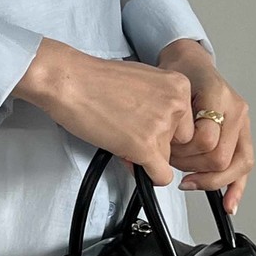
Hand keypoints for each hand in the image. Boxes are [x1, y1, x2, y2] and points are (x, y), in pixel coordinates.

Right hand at [13, 38, 197, 187]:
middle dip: (157, 142)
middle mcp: (177, 104)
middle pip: (179, 142)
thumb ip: (159, 102)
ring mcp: (162, 126)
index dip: (164, 128)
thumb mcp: (142, 82)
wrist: (69, 82)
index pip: (186, 121)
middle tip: (129, 131)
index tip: (144, 124)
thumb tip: (162, 130)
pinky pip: (161, 176)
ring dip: (144, 154)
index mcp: (180, 85)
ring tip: (119, 135)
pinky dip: (147, 176)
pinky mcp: (146, 147)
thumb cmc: (95, 79)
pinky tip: (130, 160)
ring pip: (166, 159)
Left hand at [136, 39, 253, 215]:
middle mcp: (235, 109)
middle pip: (220, 156)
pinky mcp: (244, 133)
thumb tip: (146, 154)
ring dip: (210, 179)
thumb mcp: (167, 88)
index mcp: (217, 96)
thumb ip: (163, 117)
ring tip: (191, 182)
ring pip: (237, 164)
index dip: (183, 152)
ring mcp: (243, 121)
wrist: (190, 61)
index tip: (166, 154)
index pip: (205, 139)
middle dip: (193, 166)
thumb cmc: (178, 72)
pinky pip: (245, 164)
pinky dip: (237, 187)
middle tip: (173, 164)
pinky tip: (229, 203)